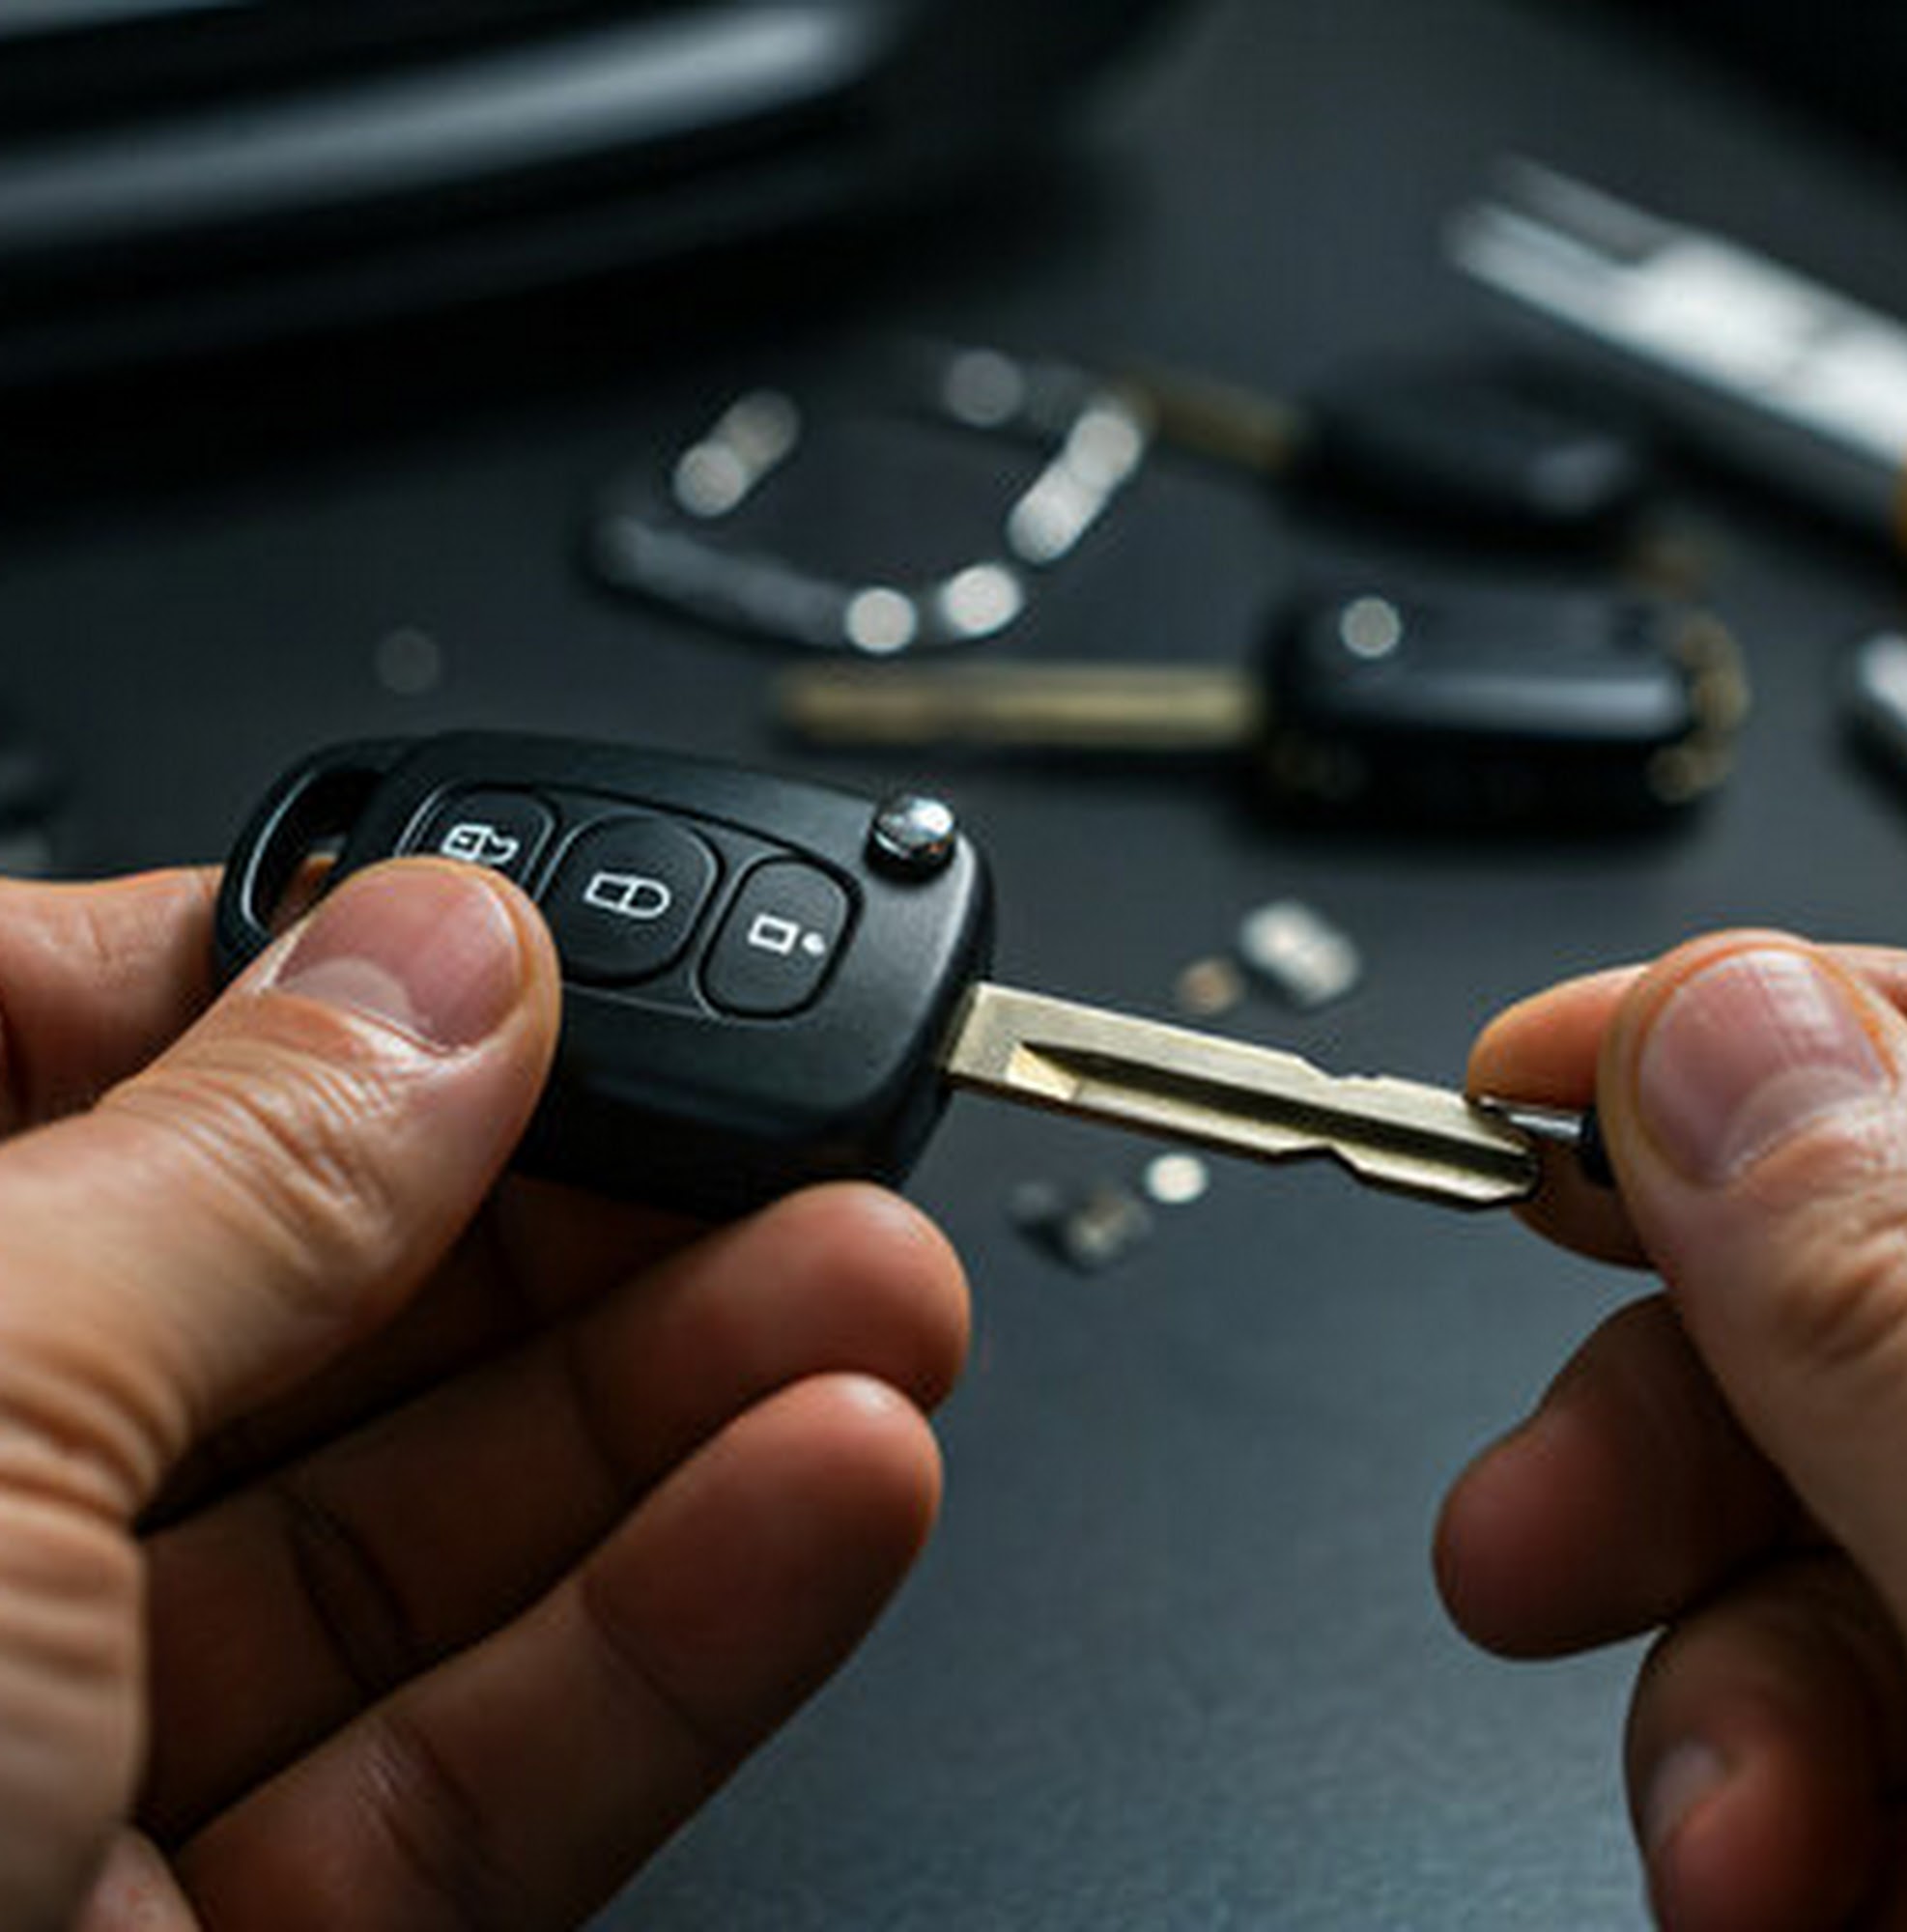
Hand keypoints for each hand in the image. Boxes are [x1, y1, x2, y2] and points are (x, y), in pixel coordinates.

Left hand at [0, 859, 967, 1931]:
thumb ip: (227, 1173)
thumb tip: (450, 965)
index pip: (72, 1065)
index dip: (318, 997)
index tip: (536, 974)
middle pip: (306, 1316)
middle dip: (581, 1214)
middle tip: (785, 1135)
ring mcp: (70, 1773)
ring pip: (433, 1544)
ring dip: (689, 1410)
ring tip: (875, 1295)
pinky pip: (492, 1772)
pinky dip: (684, 1629)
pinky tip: (826, 1487)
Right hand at [1437, 932, 1906, 1930]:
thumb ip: (1894, 1290)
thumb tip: (1704, 1022)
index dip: (1709, 1039)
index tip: (1506, 1082)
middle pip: (1817, 1324)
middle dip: (1644, 1454)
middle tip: (1522, 1552)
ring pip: (1797, 1561)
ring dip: (1707, 1715)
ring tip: (1733, 1862)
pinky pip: (1840, 1751)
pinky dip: (1772, 1828)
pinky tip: (1786, 1898)